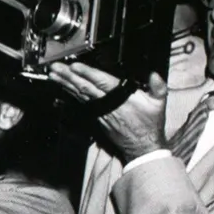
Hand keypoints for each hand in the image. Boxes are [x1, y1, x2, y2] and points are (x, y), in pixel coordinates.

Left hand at [49, 64, 168, 161]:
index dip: (87, 74)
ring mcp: (100, 112)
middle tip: (55, 67)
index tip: (75, 66)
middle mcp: (107, 105)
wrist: (142, 147)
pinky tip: (63, 88)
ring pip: (80, 95)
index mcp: (122, 99)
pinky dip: (71, 94)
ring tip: (54, 74)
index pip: (102, 83)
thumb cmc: (149, 125)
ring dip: (66, 84)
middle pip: (85, 87)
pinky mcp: (96, 117)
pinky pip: (81, 103)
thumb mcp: (159, 104)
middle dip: (69, 76)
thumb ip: (158, 87)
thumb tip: (154, 74)